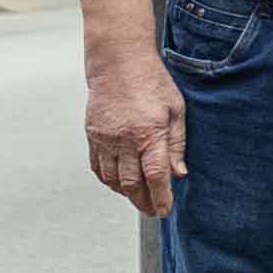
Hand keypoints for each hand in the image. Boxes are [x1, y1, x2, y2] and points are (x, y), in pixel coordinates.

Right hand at [84, 43, 190, 217]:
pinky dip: (108, 180)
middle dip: (143, 201)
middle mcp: (125, 139)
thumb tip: (179, 174)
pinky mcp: (93, 135)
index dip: (160, 197)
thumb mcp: (176, 109)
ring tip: (138, 198)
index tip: (164, 210)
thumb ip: (177, 143)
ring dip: (125, 194)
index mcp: (149, 133)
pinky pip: (97, 167)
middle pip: (132, 183)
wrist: (118, 62)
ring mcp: (105, 138)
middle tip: (151, 210)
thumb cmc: (152, 81)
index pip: (156, 176)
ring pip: (113, 179)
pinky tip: (118, 184)